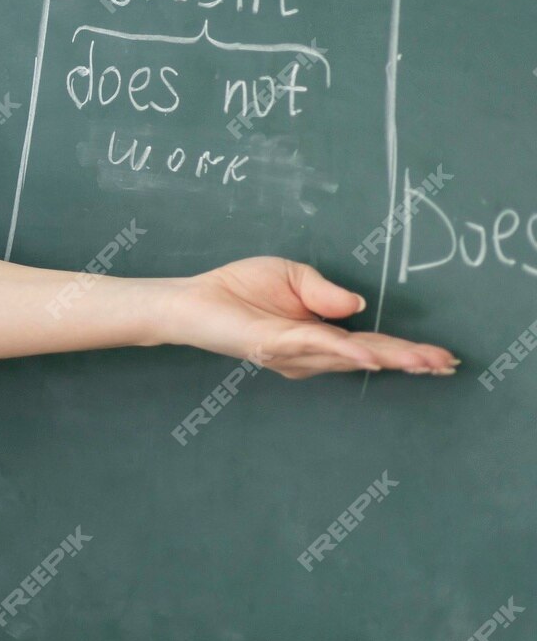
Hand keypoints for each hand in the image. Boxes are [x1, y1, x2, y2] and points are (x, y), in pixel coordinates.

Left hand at [168, 255, 458, 378]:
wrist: (194, 298)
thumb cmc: (239, 288)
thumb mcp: (293, 276)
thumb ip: (325, 291)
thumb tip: (357, 304)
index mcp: (320, 335)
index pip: (371, 343)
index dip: (405, 350)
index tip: (441, 356)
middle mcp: (312, 352)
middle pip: (369, 355)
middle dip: (408, 360)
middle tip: (446, 364)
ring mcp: (294, 353)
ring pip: (350, 354)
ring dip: (389, 357)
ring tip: (424, 361)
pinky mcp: (273, 345)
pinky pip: (315, 346)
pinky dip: (344, 351)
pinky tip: (369, 356)